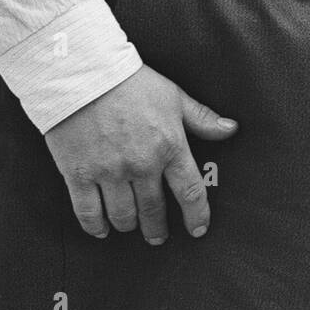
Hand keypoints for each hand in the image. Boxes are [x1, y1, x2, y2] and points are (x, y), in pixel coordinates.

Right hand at [44, 65, 237, 243]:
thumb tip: (231, 129)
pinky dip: (96, 226)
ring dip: (129, 226)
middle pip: (154, 210)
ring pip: (123, 216)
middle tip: (158, 236)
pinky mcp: (78, 174)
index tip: (198, 230)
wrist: (83, 73)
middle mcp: (142, 164)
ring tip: (130, 226)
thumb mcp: (174, 97)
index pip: (190, 191)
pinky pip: (88, 212)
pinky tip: (101, 229)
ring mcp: (109, 172)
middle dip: (157, 228)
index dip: (197, 215)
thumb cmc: (131, 83)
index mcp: (169, 146)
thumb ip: (202, 118)